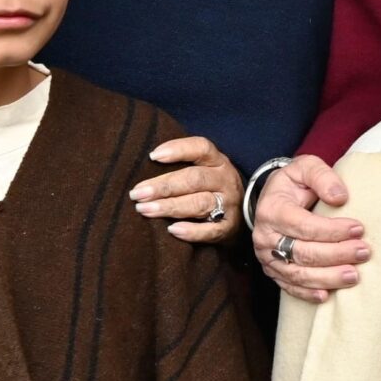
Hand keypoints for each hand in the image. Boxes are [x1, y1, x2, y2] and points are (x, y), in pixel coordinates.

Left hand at [129, 137, 243, 244]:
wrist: (244, 215)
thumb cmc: (210, 189)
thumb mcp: (205, 170)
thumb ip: (181, 166)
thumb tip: (142, 165)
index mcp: (218, 162)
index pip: (201, 148)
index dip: (178, 149)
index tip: (153, 156)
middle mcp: (225, 181)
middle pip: (194, 179)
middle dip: (163, 186)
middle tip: (137, 194)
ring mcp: (229, 205)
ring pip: (200, 203)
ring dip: (170, 207)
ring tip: (144, 210)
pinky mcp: (229, 228)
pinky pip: (211, 230)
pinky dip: (192, 231)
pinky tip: (172, 230)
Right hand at [249, 155, 366, 301]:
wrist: (274, 199)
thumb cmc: (294, 183)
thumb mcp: (305, 167)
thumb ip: (322, 176)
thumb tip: (341, 197)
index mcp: (272, 210)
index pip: (304, 225)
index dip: (332, 230)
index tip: (359, 228)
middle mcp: (265, 237)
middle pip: (303, 252)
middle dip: (336, 254)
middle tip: (364, 252)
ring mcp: (267, 257)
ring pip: (297, 273)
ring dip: (327, 277)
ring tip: (354, 276)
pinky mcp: (272, 271)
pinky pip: (289, 287)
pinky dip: (307, 294)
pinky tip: (326, 295)